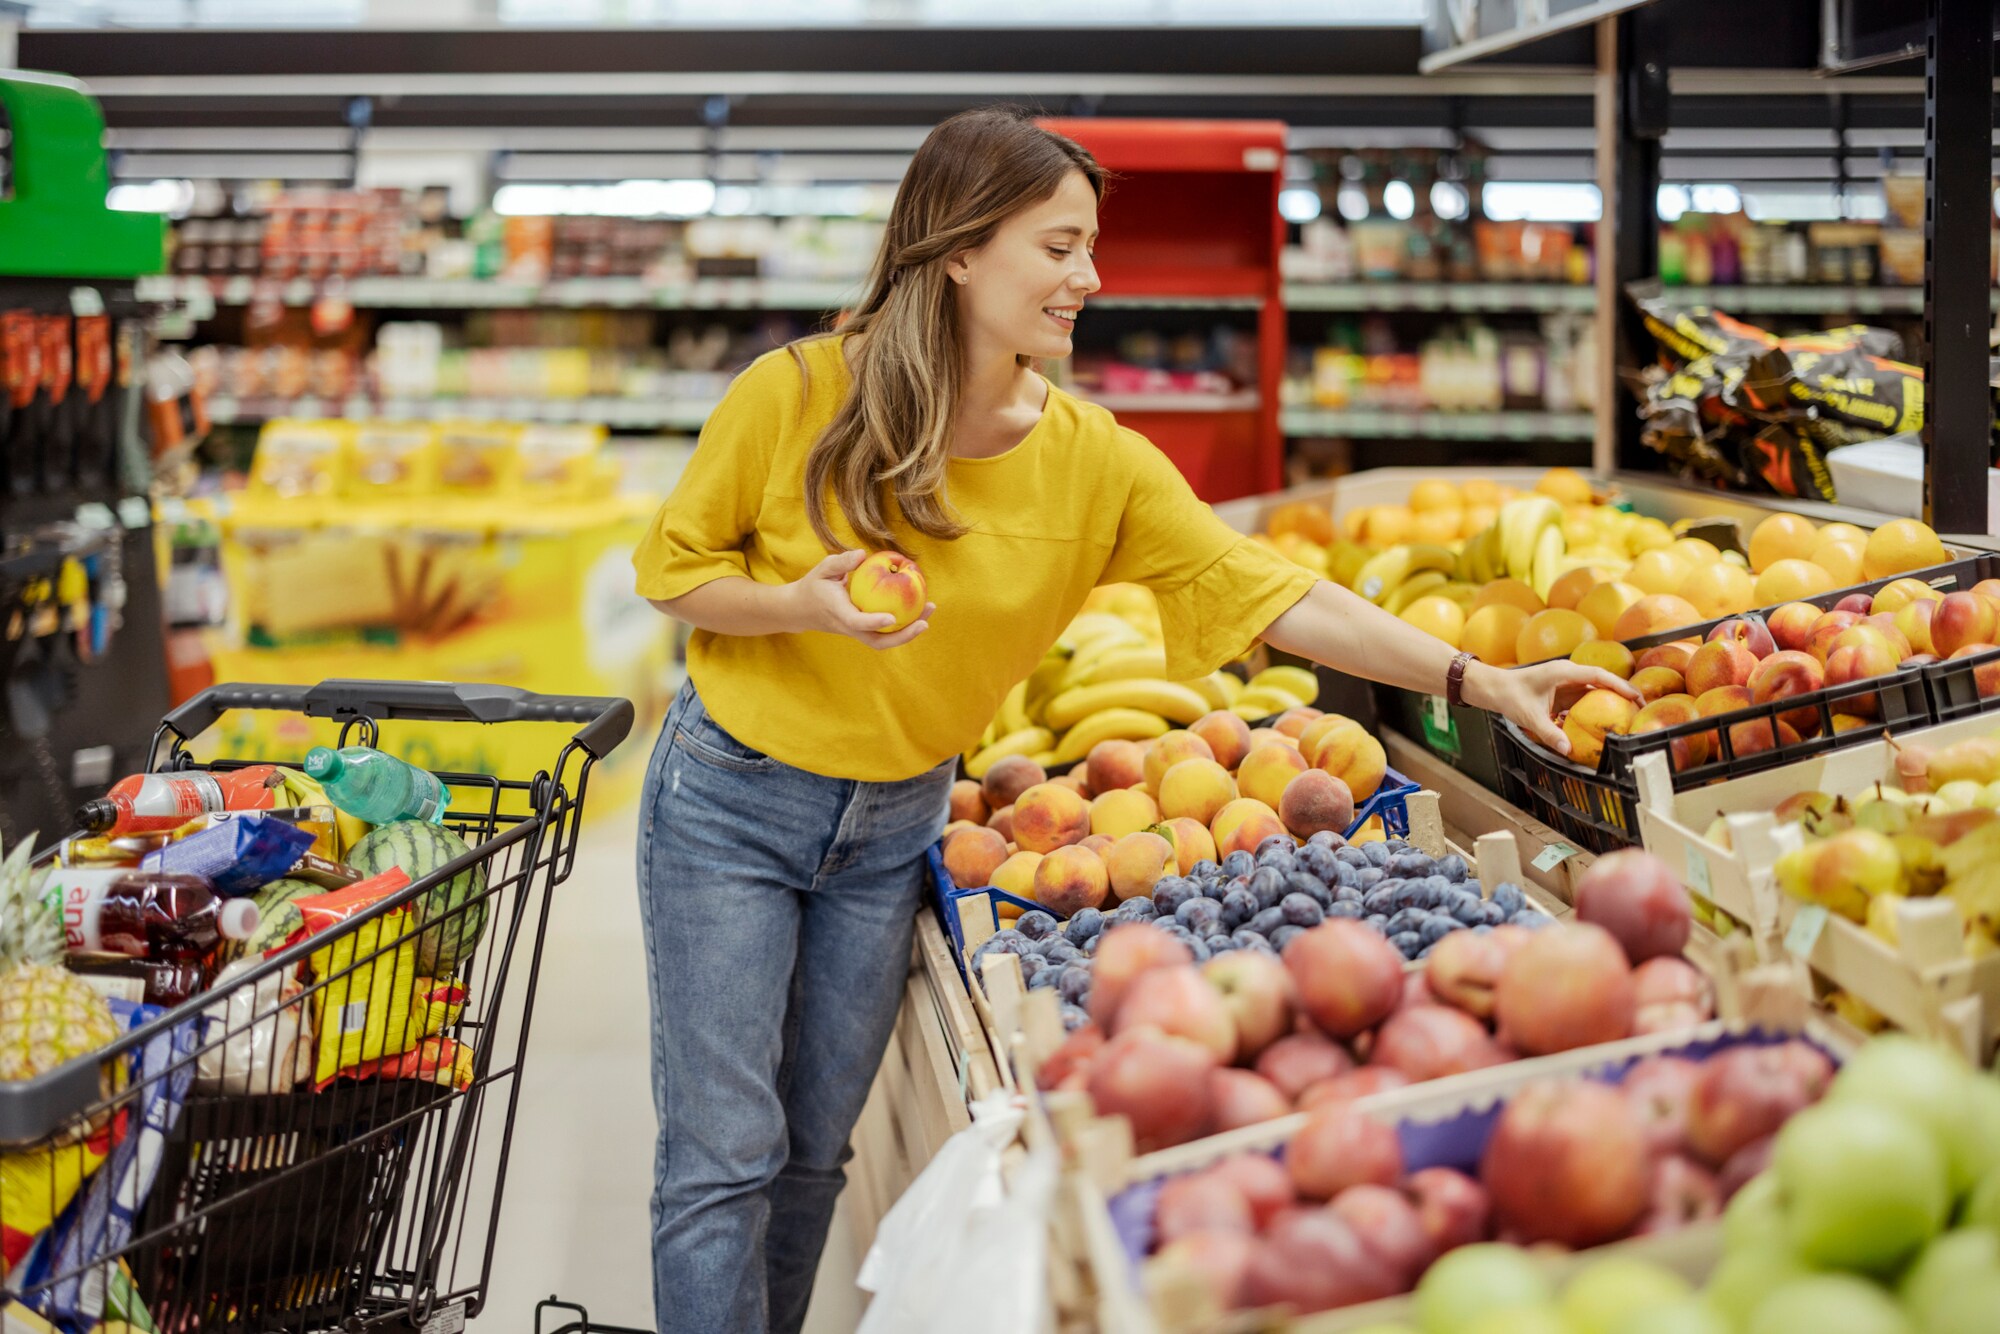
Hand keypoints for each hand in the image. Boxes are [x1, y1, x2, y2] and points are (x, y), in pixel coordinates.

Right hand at [788, 549, 933, 649]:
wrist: (801, 609)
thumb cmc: (814, 586)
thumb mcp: (822, 569)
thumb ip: (842, 562)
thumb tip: (863, 554)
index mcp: (838, 613)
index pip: (857, 622)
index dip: (875, 621)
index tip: (893, 616)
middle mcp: (849, 627)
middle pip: (877, 641)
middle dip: (903, 636)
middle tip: (925, 621)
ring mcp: (857, 632)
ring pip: (884, 640)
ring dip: (908, 631)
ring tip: (929, 610)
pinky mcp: (863, 631)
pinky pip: (885, 632)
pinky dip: (903, 624)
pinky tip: (919, 607)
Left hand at [1466, 658, 1641, 756]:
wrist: (1493, 688)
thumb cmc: (1509, 695)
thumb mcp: (1529, 716)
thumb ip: (1549, 733)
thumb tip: (1567, 750)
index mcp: (1564, 672)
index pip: (1598, 676)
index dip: (1620, 685)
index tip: (1637, 697)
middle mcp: (1568, 674)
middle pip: (1602, 681)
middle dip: (1622, 693)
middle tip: (1641, 709)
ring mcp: (1565, 682)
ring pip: (1594, 690)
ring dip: (1610, 701)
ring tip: (1628, 716)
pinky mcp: (1562, 692)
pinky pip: (1584, 699)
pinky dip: (1595, 708)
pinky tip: (1604, 722)